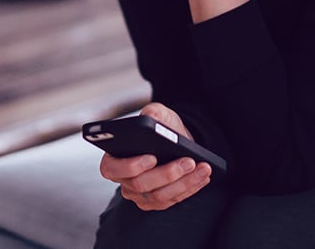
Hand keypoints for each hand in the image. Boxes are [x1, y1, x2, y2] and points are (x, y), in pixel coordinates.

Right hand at [98, 103, 213, 210]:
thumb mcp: (159, 114)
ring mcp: (139, 195)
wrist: (176, 143)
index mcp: (114, 158)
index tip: (152, 157)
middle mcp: (124, 180)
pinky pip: (173, 200)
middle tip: (188, 161)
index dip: (130, 166)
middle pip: (140, 184)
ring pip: (159, 196)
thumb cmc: (162, 129)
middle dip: (167, 174)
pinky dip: (190, 188)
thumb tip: (151, 117)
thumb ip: (153, 112)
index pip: (111, 168)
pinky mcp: (156, 203)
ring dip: (184, 182)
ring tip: (201, 167)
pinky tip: (202, 176)